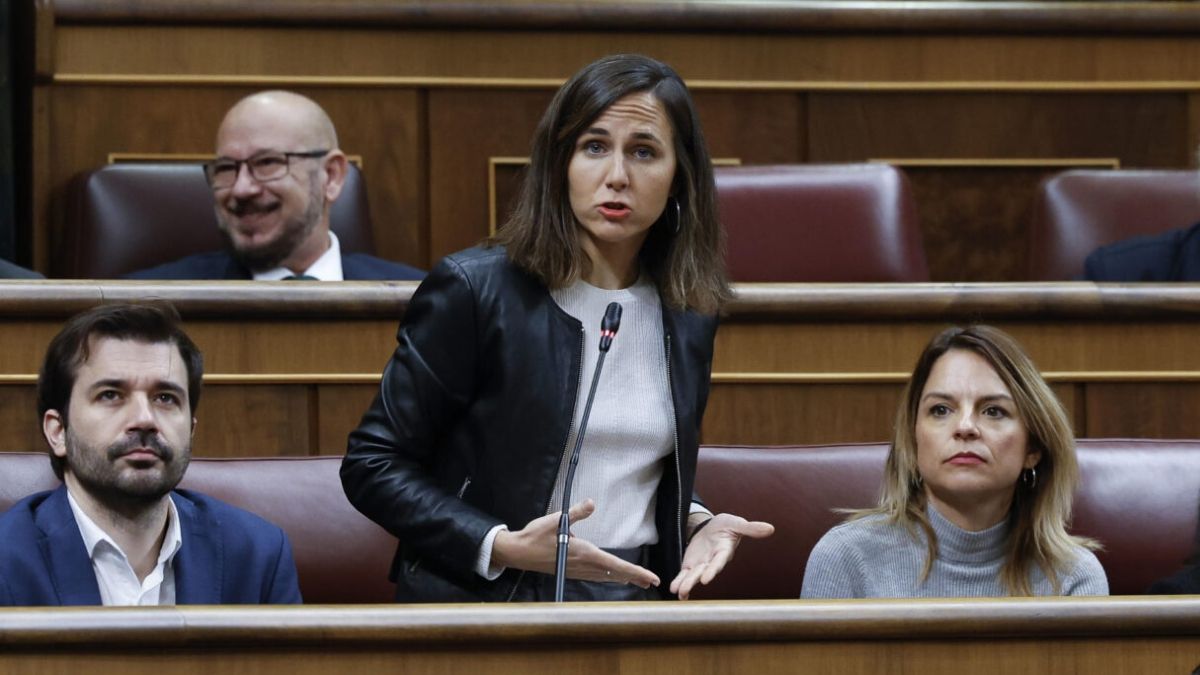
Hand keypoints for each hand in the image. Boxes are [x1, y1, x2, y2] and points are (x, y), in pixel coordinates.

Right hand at [491, 499, 659, 587]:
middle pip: (615, 574)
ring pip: (606, 577)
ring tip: (638, 581)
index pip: (616, 565)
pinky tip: (612, 576)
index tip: (651, 578)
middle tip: (652, 582)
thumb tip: (592, 503)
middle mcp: (583, 565)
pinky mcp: (571, 571)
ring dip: (622, 578)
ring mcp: (577, 570)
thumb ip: (577, 513)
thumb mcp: (557, 520)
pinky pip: (596, 576)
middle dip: (634, 578)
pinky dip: (609, 576)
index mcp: (584, 554)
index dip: (636, 572)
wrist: (518, 553)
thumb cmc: (535, 536)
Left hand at [670, 513, 773, 599]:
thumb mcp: (737, 523)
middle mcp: (712, 561)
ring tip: (678, 593)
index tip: (706, 579)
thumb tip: (770, 529)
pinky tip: (674, 590)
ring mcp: (702, 564)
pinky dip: (679, 581)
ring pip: (693, 576)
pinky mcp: (692, 564)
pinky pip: (685, 574)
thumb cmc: (727, 525)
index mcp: (723, 551)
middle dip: (694, 580)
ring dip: (686, 584)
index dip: (712, 570)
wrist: (714, 527)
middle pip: (703, 572)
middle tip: (685, 589)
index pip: (718, 562)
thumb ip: (751, 528)